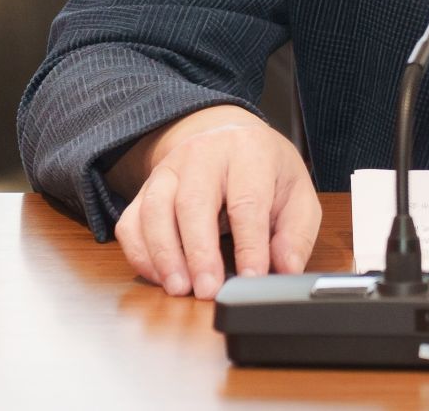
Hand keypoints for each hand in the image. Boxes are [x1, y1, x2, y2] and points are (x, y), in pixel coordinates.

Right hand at [114, 106, 319, 299]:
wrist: (228, 137)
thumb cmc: (265, 171)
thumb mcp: (297, 192)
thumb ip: (296, 232)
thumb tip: (286, 268)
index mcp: (249, 151)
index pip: (247, 201)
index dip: (250, 244)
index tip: (252, 278)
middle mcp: (203, 154)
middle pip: (193, 202)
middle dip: (199, 252)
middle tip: (208, 290)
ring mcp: (169, 169)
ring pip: (155, 209)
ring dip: (164, 254)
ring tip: (180, 288)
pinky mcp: (146, 188)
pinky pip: (131, 222)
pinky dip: (140, 253)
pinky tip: (160, 277)